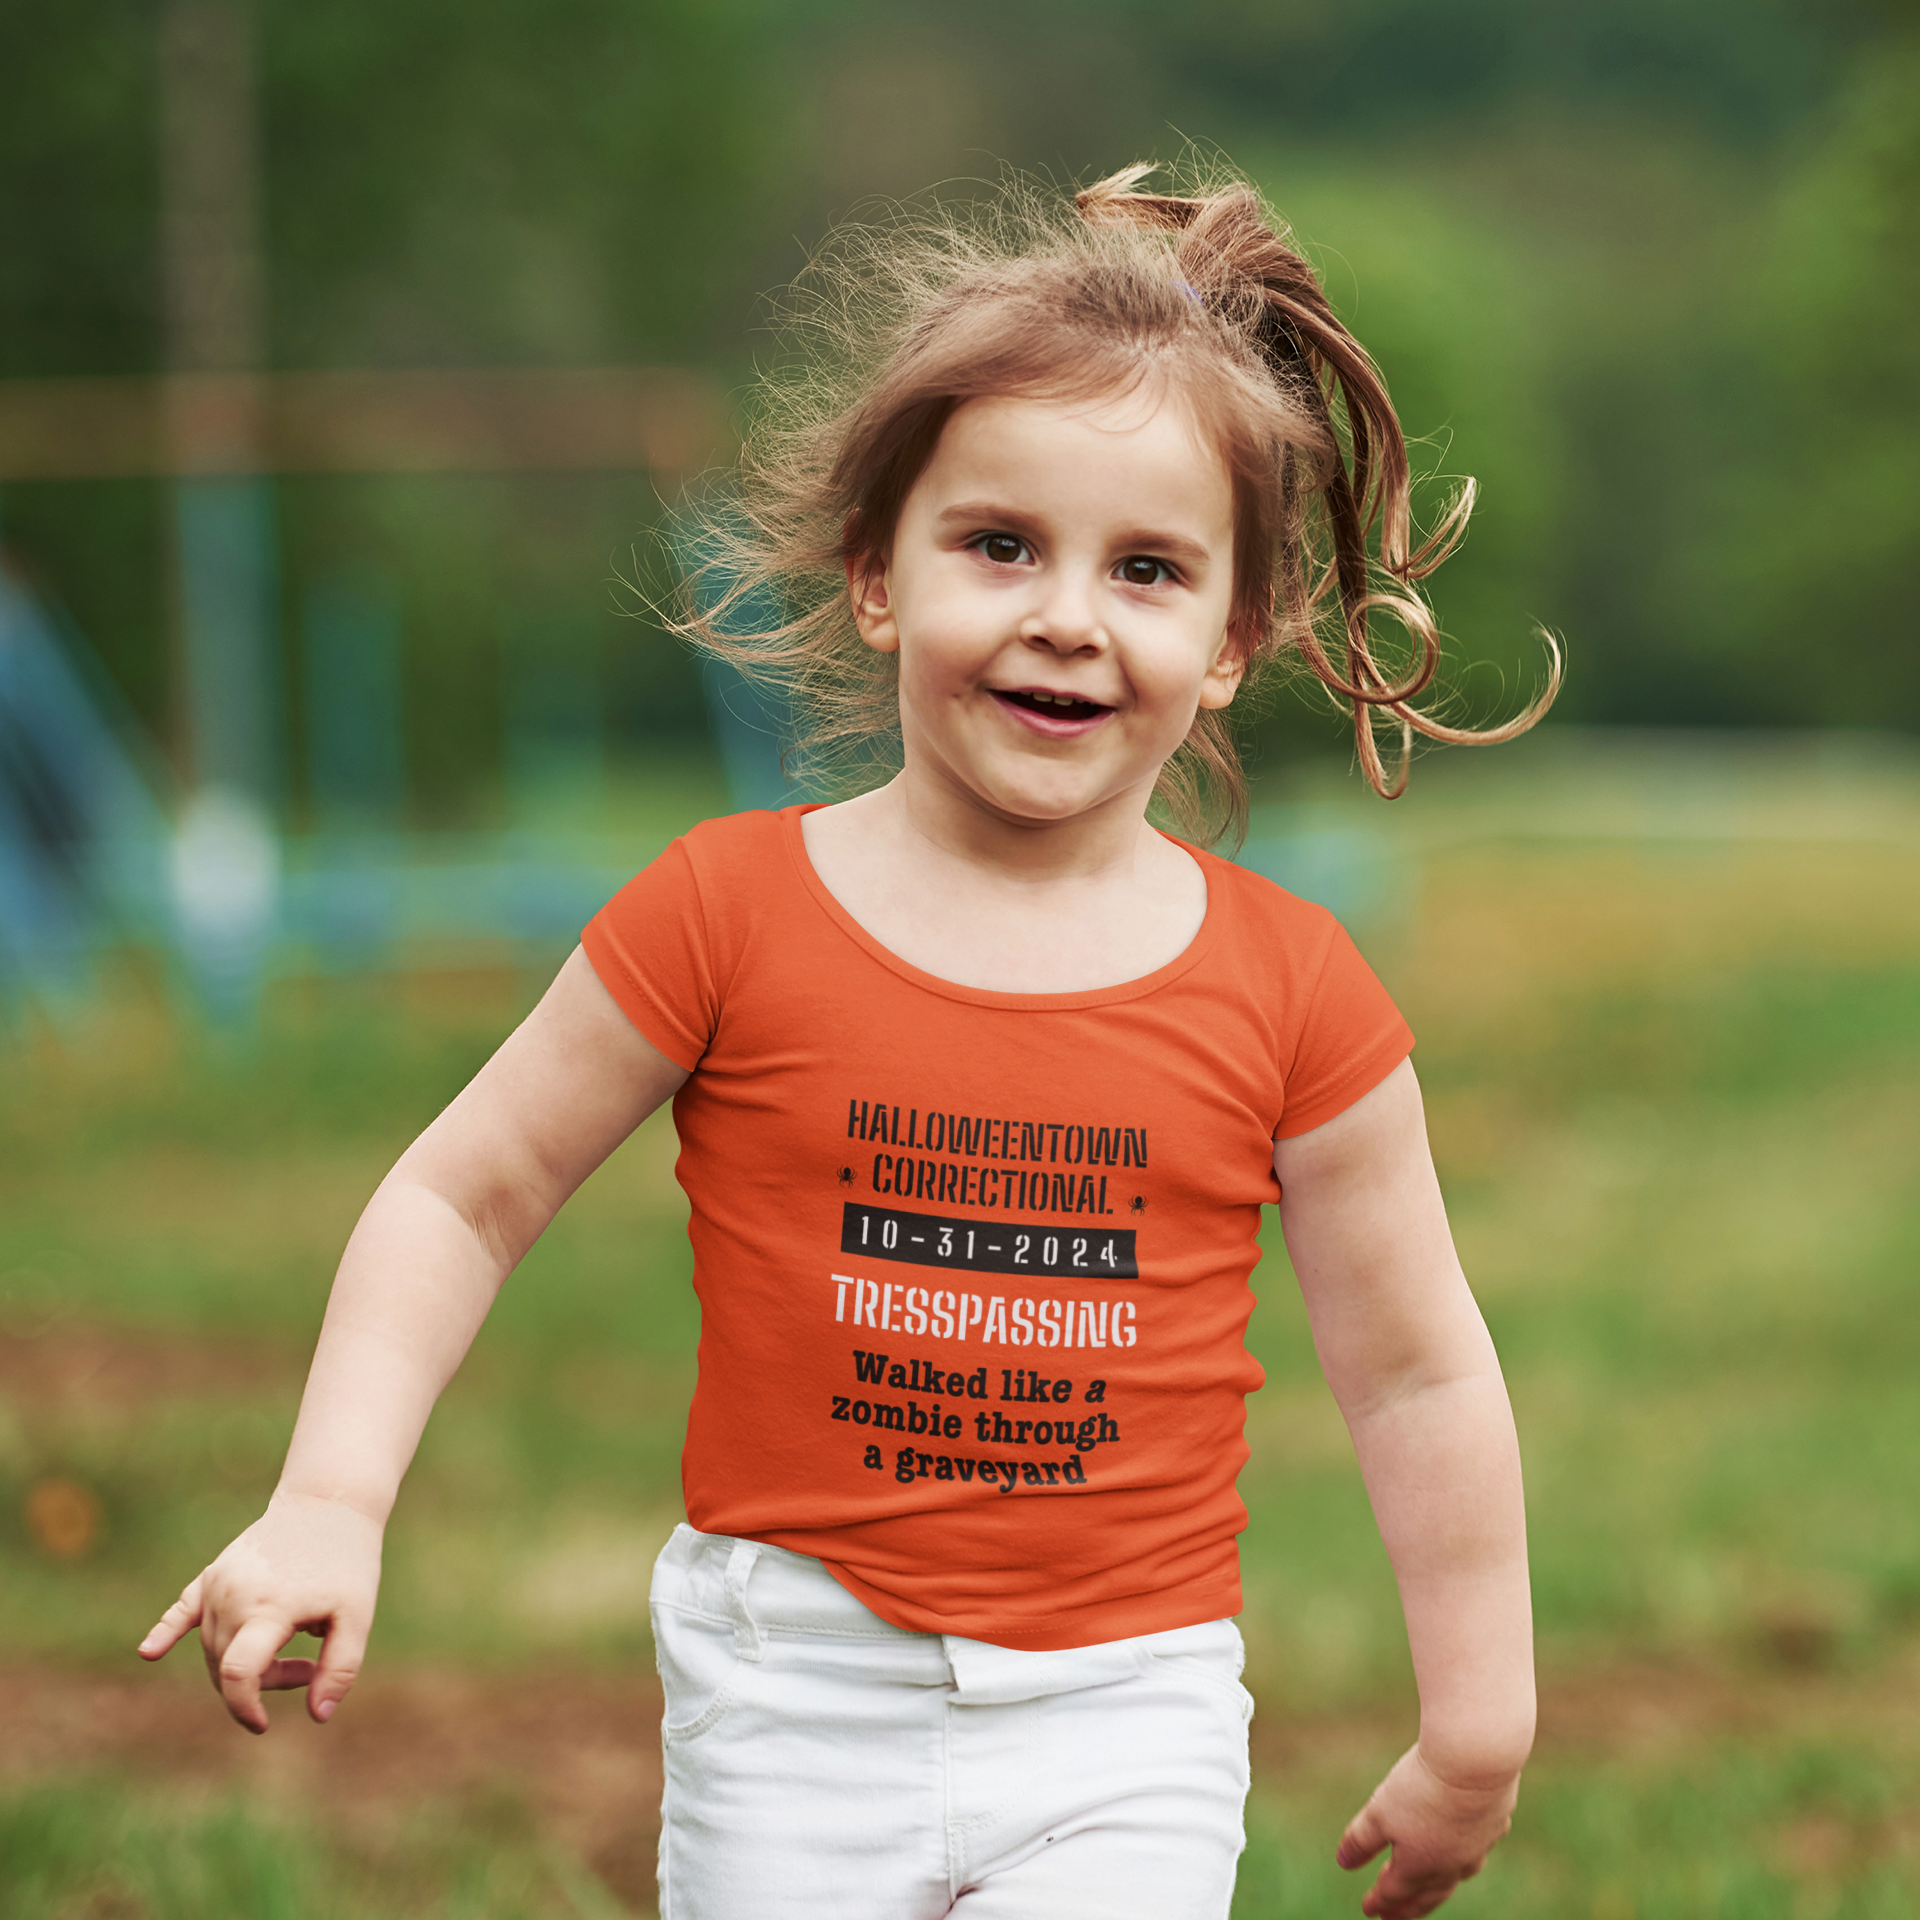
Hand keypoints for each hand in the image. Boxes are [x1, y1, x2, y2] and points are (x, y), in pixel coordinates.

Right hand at [137, 1492, 382, 1734]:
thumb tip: (317, 1717)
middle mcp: (234, 1596)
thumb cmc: (347, 1562)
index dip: (245, 1708)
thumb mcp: (357, 1616)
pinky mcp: (212, 1574)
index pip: (239, 1674)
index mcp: (271, 1609)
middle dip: (265, 1681)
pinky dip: (166, 1632)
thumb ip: (340, 1668)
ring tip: (295, 1644)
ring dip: (243, 1663)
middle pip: (227, 1666)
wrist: (328, 1503)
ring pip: (213, 1647)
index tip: (262, 1725)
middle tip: (309, 1667)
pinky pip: (182, 1610)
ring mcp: (218, 1584)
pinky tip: (149, 1652)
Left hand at [1336, 1743, 1519, 1918]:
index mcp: (1419, 1865)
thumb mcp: (1379, 1814)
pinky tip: (1465, 1850)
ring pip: (1456, 1876)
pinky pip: (1478, 1849)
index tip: (1369, 1910)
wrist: (1474, 1762)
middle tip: (1395, 1917)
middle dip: (1409, 1907)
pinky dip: (1466, 1856)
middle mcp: (1451, 1864)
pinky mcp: (1495, 1823)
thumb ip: (1360, 1841)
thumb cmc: (1421, 1789)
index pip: (1395, 1892)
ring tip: (1430, 1890)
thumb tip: (1344, 1862)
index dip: (1379, 1901)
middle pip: (1428, 1895)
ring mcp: (1477, 1846)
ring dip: (1438, 1887)